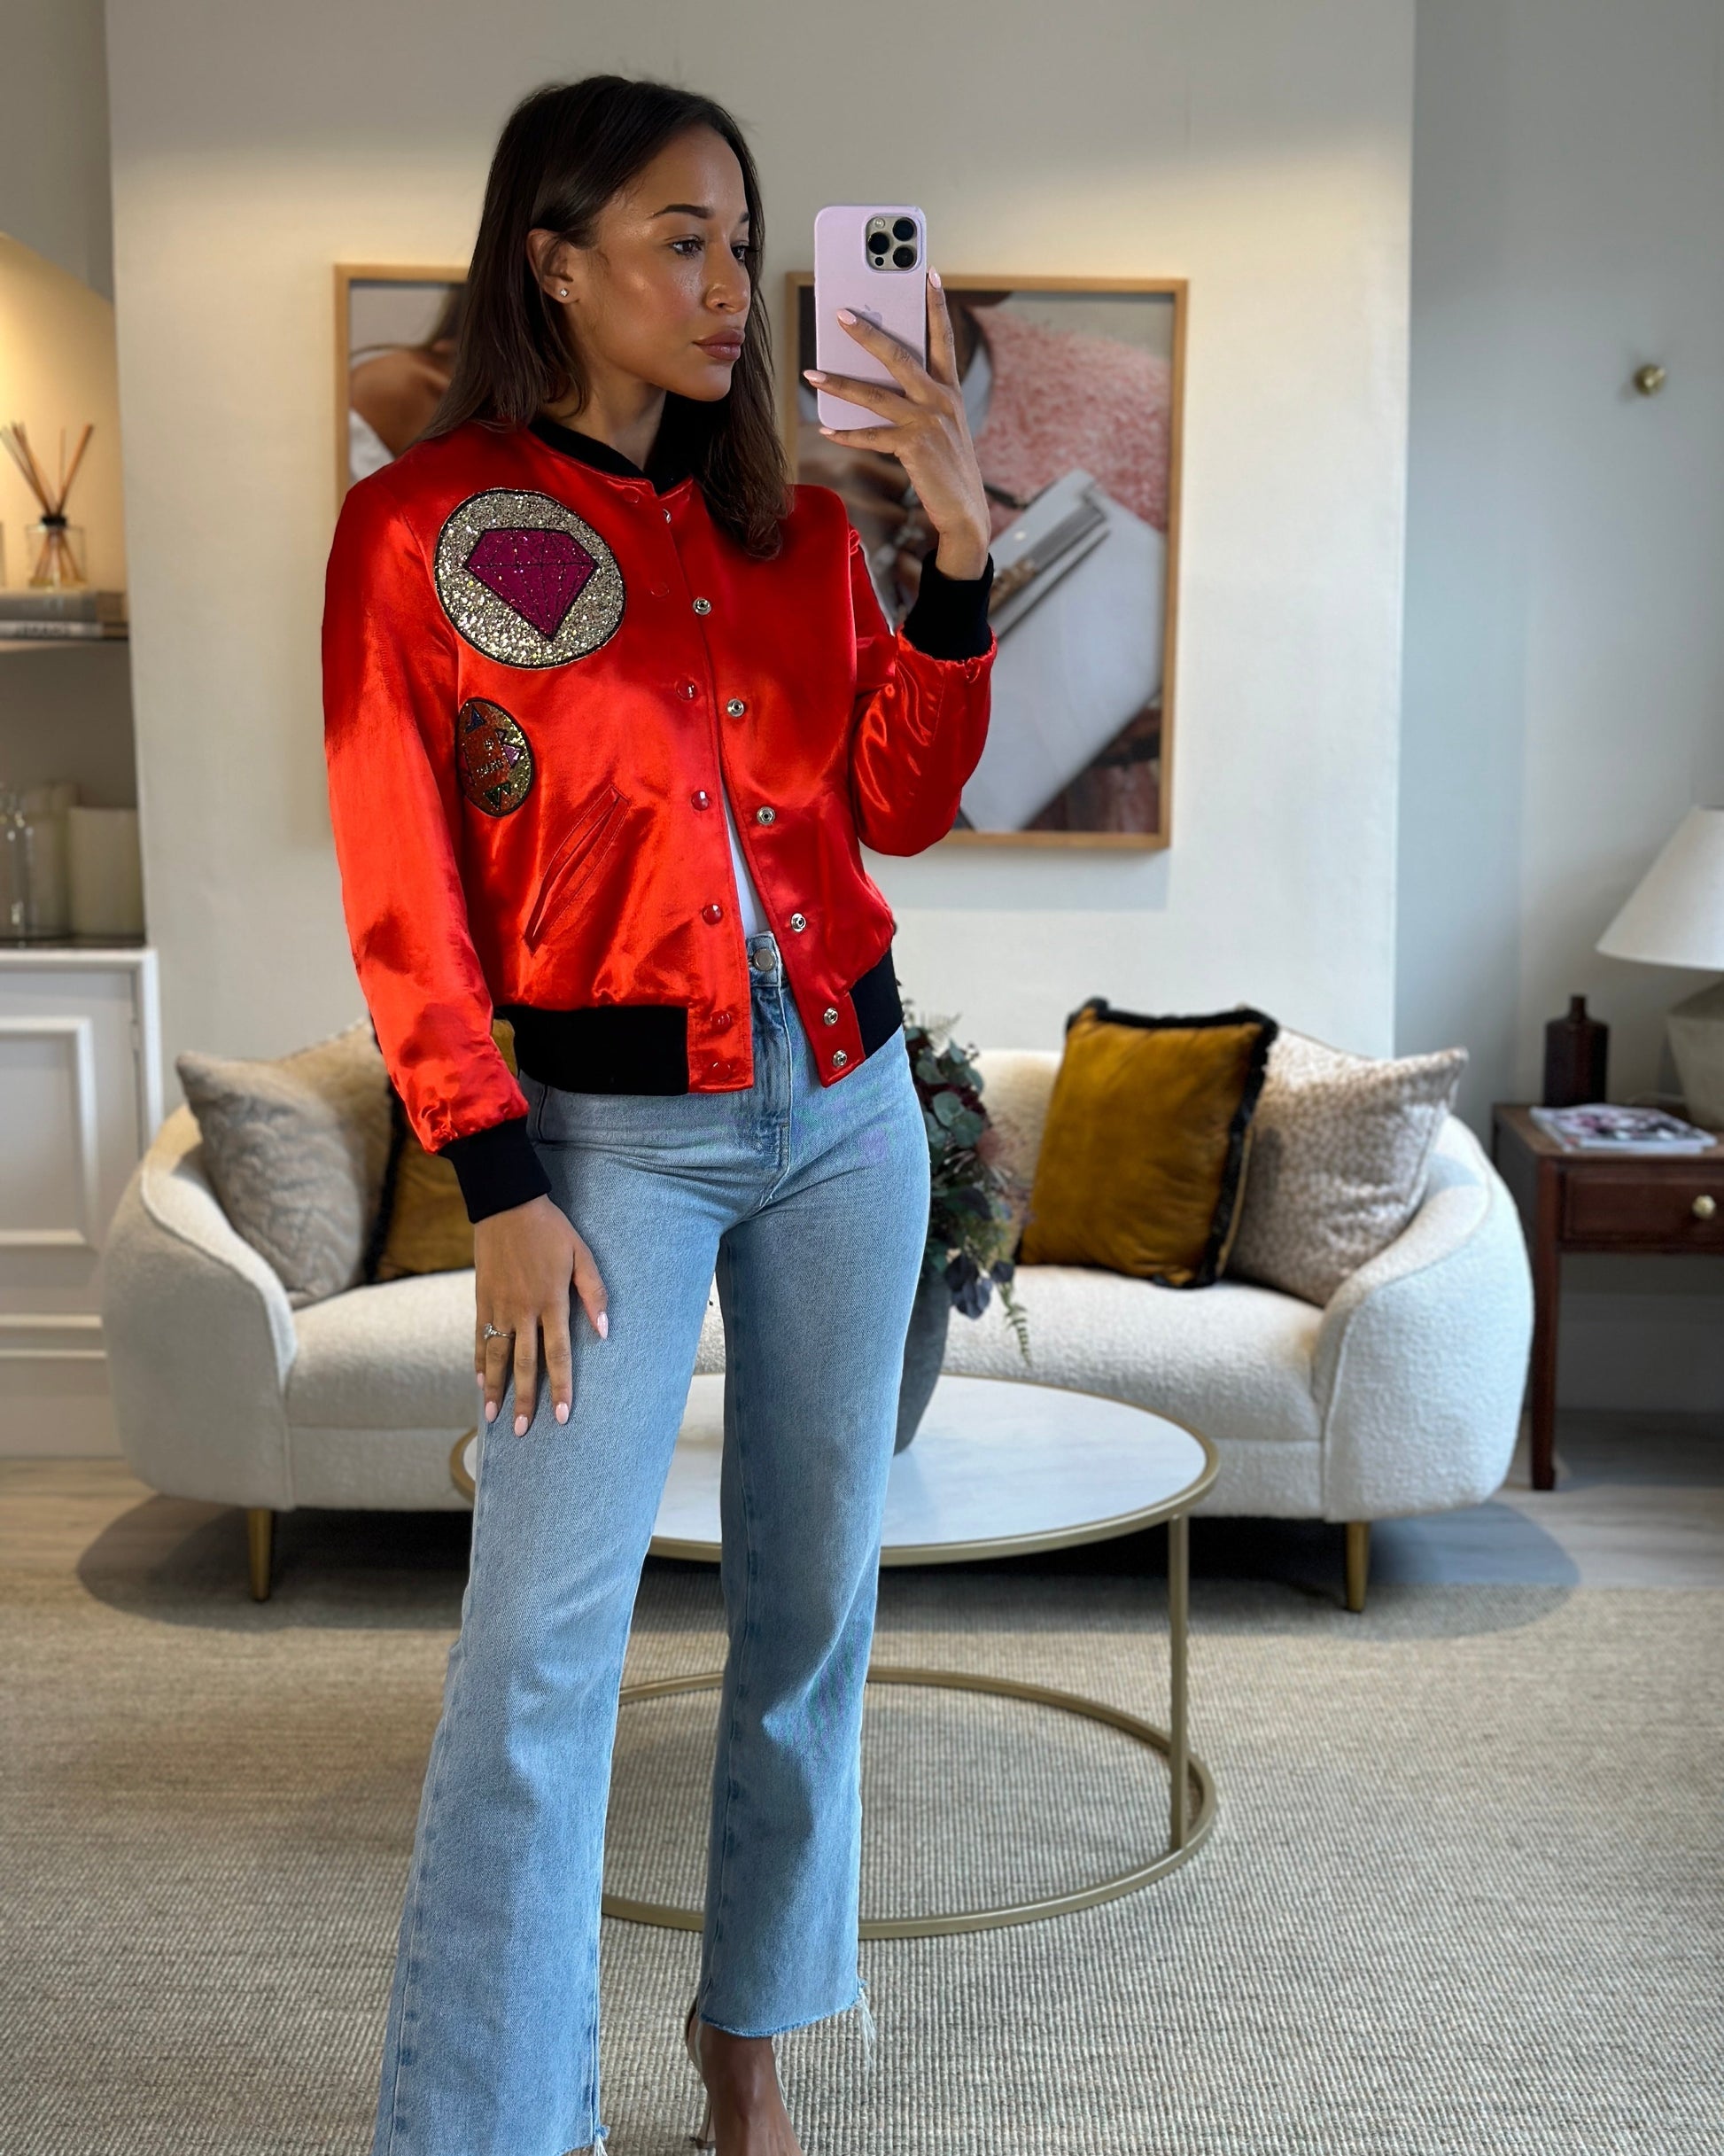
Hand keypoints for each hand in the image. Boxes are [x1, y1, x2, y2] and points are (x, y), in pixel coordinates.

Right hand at [473, 1193, 608, 1435]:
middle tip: (523, 1431)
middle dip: (525, 1400)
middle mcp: (522, 1309)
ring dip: (496, 1389)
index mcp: (551, 1301)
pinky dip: (478, 1361)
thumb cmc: (551, 1229)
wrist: (507, 1204)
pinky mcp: (482, 1299)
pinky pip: (478, 1337)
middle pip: (525, 1364)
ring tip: (493, 1417)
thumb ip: (593, 1293)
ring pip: (496, 1355)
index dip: (560, 1387)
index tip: (562, 1416)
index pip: (557, 1354)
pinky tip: (479, 1381)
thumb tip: (604, 1332)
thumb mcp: (582, 1254)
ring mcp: (498, 1306)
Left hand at [803, 269, 990, 579]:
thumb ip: (916, 402)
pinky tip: (826, 429)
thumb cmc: (948, 469)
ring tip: (811, 374)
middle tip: (840, 312)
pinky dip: (847, 434)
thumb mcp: (940, 428)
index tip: (929, 272)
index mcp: (950, 391)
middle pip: (900, 356)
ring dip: (840, 384)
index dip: (936, 305)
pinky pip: (872, 437)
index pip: (943, 338)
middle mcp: (942, 400)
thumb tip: (873, 385)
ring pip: (876, 395)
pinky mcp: (914, 447)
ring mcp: (928, 423)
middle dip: (868, 332)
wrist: (966, 514)